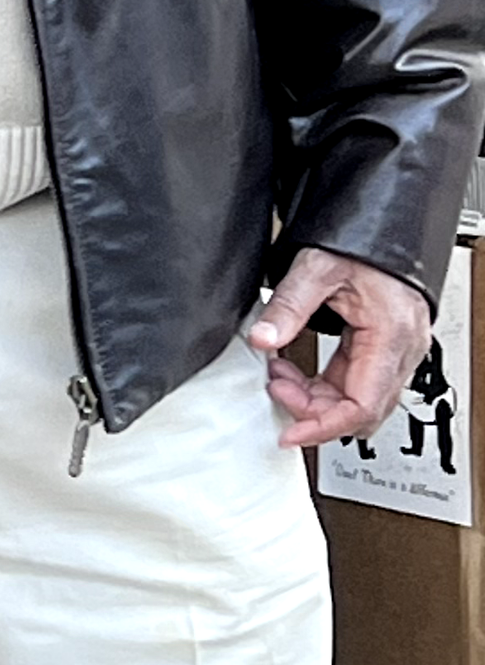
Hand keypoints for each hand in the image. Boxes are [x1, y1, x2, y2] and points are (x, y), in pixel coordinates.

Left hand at [249, 247, 433, 449]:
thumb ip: (288, 306)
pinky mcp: (385, 351)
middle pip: (360, 411)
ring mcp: (397, 353)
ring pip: (357, 402)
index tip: (290, 434)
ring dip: (315, 400)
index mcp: (390, 336)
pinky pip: (355, 385)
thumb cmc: (362, 245)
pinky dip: (323, 387)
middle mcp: (402, 351)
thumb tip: (262, 338)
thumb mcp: (317, 268)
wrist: (384, 230)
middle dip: (313, 411)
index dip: (323, 427)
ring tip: (280, 375)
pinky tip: (296, 371)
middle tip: (276, 388)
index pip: (361, 406)